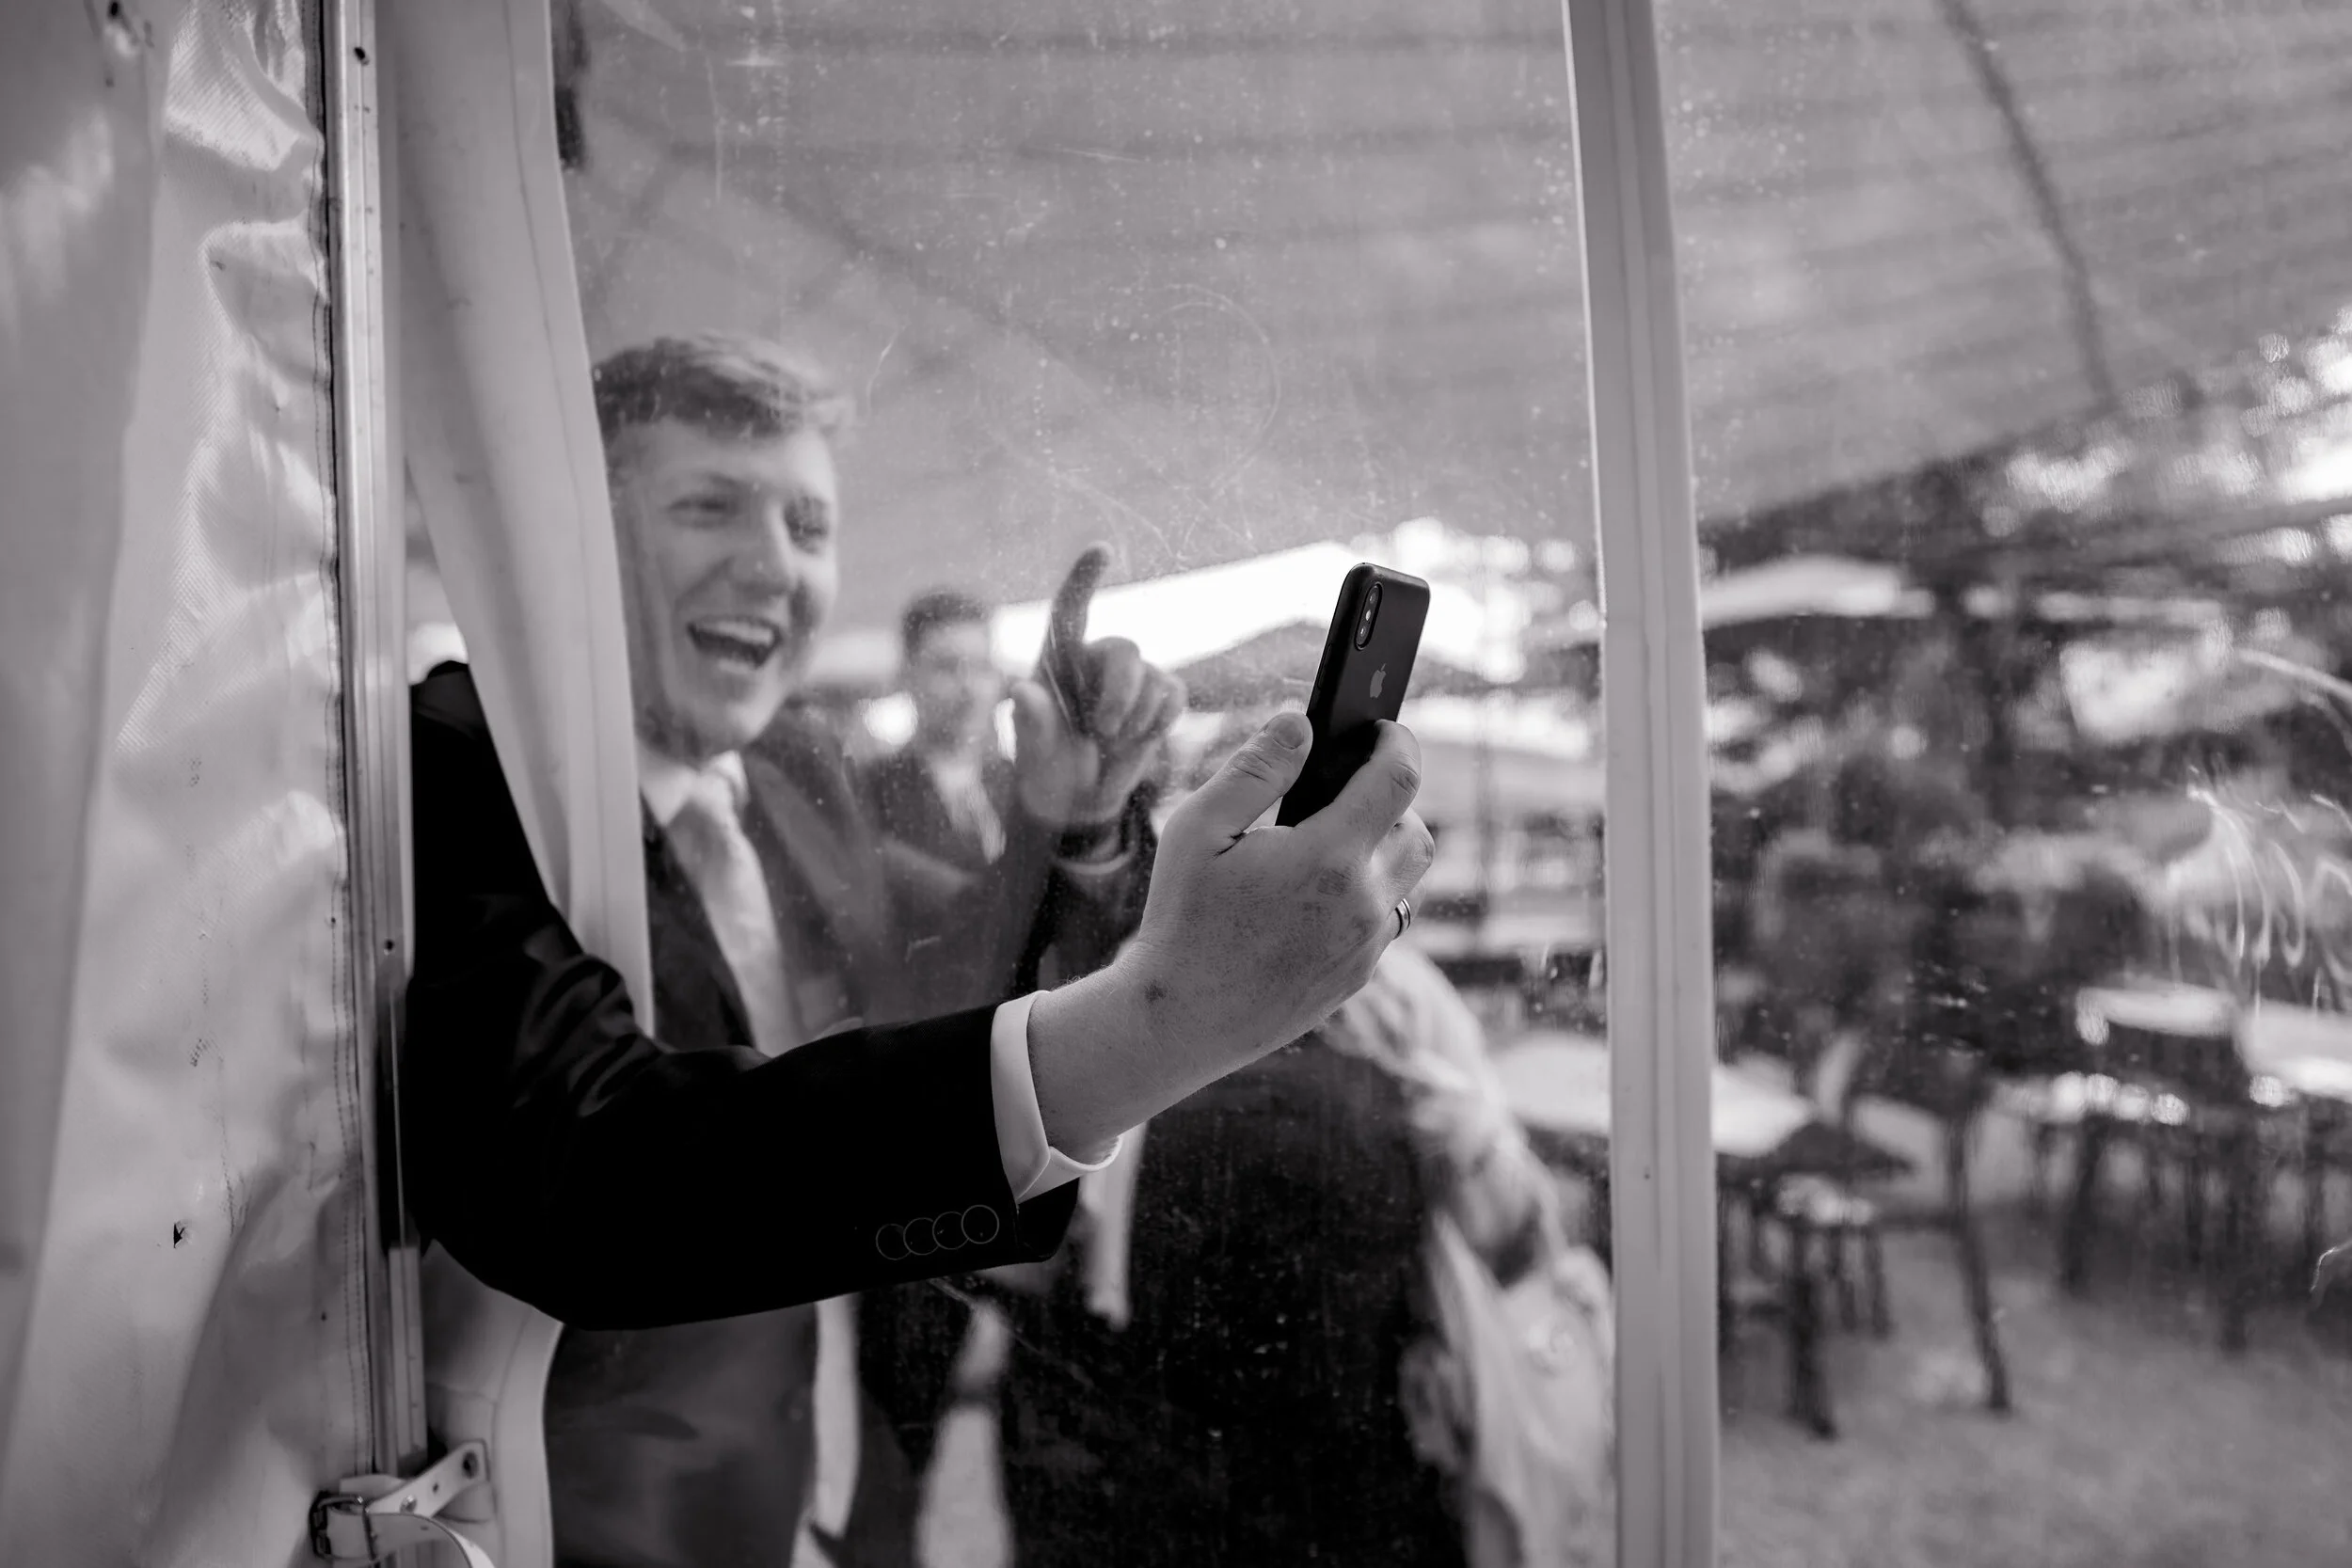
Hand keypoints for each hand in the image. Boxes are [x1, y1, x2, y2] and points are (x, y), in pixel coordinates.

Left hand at [1010, 545, 1187, 828]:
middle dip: (1120, 695)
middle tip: (1102, 733)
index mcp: (1056, 659)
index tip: (1101, 550)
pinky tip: (1139, 738)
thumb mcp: (1032, 752)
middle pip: (1125, 651)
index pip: (1071, 608)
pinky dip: (1161, 721)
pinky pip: (1174, 694)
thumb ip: (1030, 722)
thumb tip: (1020, 690)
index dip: (1085, 577)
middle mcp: (1094, 659)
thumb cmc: (1045, 768)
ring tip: (1111, 743)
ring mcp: (1130, 676)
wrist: (1078, 800)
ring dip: (1137, 718)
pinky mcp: (1158, 696)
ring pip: (1154, 677)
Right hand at [1025, 711, 1435, 1153]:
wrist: (1181, 1021)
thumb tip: (1299, 722)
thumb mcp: (1200, 828)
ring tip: (1328, 840)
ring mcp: (1365, 945)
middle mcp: (1363, 903)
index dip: (1398, 742)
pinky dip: (1365, 893)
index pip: (1398, 778)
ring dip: (1382, 848)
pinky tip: (1313, 893)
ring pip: (1407, 878)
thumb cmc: (1183, 919)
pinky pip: (1384, 919)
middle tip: (1344, 789)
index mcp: (1328, 857)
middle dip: (1390, 800)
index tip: (1383, 730)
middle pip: (1415, 831)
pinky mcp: (1357, 975)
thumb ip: (1255, 768)